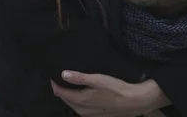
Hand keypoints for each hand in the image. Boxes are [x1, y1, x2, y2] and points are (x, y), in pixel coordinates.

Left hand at [51, 71, 168, 116]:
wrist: (133, 101)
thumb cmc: (115, 89)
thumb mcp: (97, 79)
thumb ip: (79, 77)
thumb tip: (63, 74)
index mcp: (80, 100)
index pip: (60, 93)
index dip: (55, 84)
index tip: (53, 75)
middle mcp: (81, 110)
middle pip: (66, 99)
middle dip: (62, 89)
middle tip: (61, 78)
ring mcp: (88, 114)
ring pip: (73, 104)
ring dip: (70, 95)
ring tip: (71, 84)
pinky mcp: (95, 115)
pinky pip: (81, 108)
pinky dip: (79, 100)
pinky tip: (84, 94)